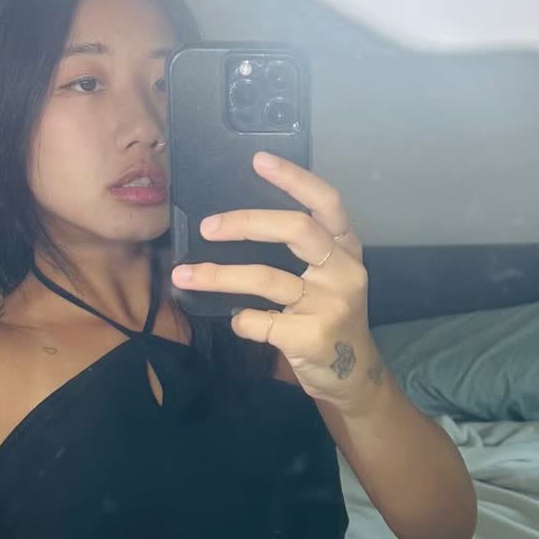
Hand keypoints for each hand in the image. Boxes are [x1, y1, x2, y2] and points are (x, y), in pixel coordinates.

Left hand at [170, 154, 383, 410]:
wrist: (354, 377)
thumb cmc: (329, 318)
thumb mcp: (328, 278)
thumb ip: (302, 252)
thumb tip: (238, 223)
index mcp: (346, 249)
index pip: (326, 202)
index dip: (294, 178)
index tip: (259, 161)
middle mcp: (344, 271)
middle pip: (297, 230)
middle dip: (246, 223)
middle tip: (208, 227)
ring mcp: (332, 304)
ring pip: (267, 278)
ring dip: (218, 275)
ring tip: (185, 275)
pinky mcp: (314, 336)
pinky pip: (260, 320)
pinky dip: (241, 320)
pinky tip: (239, 320)